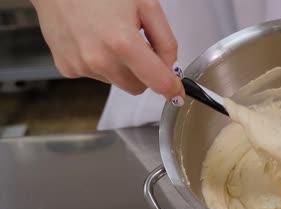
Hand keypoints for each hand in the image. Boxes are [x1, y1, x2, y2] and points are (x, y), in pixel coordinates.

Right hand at [31, 0, 184, 103]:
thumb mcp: (146, 5)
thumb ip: (166, 41)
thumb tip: (171, 69)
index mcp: (122, 43)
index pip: (157, 82)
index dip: (172, 89)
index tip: (177, 93)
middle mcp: (99, 60)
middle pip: (138, 87)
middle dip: (144, 73)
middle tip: (138, 46)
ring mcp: (81, 66)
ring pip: (118, 82)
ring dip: (121, 67)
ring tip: (110, 37)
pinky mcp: (68, 69)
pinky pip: (97, 76)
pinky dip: (102, 64)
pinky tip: (94, 40)